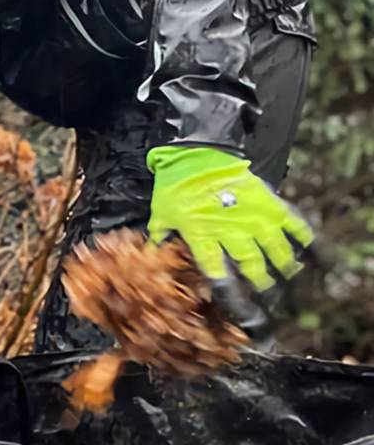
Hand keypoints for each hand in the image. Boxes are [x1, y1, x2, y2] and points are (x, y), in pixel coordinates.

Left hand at [147, 146, 313, 294]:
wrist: (196, 151)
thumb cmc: (175, 182)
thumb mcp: (161, 211)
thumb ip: (161, 234)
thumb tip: (154, 253)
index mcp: (204, 237)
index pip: (220, 276)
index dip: (232, 296)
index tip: (243, 311)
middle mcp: (231, 231)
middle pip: (254, 269)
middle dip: (264, 287)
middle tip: (270, 297)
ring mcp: (253, 216)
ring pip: (276, 252)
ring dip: (284, 267)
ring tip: (289, 276)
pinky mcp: (267, 200)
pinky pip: (292, 223)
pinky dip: (303, 237)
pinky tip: (308, 249)